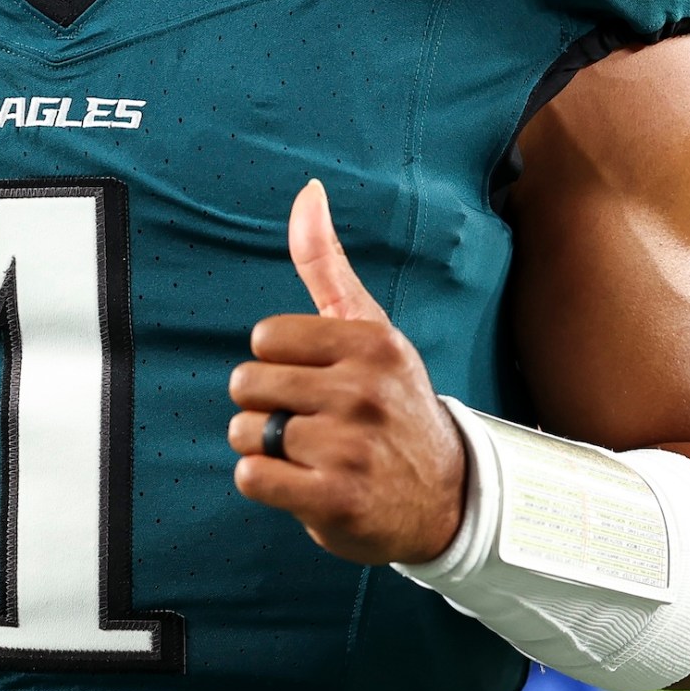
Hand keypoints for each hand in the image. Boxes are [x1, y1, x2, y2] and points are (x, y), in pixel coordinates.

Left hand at [227, 181, 468, 565]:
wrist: (445, 498)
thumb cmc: (392, 405)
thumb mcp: (370, 332)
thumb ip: (327, 265)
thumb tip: (307, 190)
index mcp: (370, 343)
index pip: (265, 339)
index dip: (279, 364)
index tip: (316, 381)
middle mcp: (363, 391)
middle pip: (247, 384)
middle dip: (265, 407)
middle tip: (312, 424)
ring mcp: (350, 448)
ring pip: (244, 432)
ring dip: (265, 449)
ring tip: (313, 456)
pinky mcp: (334, 499)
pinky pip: (250, 476)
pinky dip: (266, 484)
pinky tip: (306, 485)